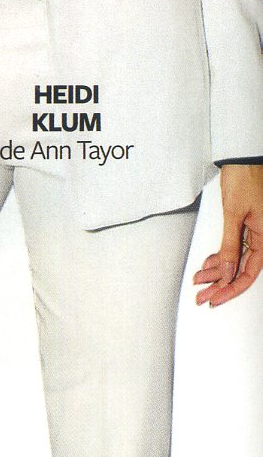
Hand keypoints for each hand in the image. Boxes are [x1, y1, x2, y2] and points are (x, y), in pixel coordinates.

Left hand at [193, 162, 262, 306]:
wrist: (242, 158)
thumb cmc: (244, 178)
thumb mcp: (233, 215)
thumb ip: (230, 245)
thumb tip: (226, 271)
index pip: (248, 273)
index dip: (231, 289)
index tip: (215, 298)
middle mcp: (262, 236)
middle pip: (241, 269)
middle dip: (220, 284)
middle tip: (202, 296)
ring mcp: (254, 230)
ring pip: (236, 259)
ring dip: (218, 271)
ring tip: (200, 282)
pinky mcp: (245, 223)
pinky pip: (234, 246)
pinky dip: (221, 256)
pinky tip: (209, 264)